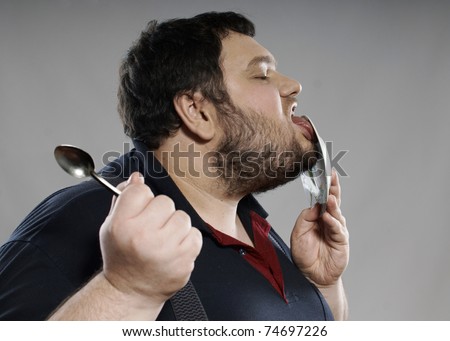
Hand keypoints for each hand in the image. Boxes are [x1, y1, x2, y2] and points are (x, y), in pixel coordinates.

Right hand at [99, 172, 202, 307]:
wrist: (131, 290)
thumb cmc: (122, 256)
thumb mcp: (111, 226)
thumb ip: (123, 199)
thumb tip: (137, 177)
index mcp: (122, 225)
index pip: (140, 190)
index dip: (141, 199)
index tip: (139, 210)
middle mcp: (143, 236)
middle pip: (165, 201)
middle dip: (160, 212)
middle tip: (152, 228)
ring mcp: (166, 249)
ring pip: (182, 216)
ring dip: (175, 225)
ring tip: (163, 239)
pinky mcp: (184, 260)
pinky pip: (194, 234)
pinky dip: (186, 240)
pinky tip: (173, 249)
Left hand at [291, 169, 348, 285]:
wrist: (310, 275)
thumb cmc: (304, 254)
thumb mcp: (298, 232)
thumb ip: (305, 217)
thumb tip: (316, 205)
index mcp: (318, 216)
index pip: (322, 198)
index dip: (324, 186)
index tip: (325, 173)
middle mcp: (329, 220)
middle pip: (334, 201)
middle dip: (333, 188)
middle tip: (332, 176)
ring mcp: (336, 230)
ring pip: (337, 213)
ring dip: (334, 204)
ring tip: (330, 196)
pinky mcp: (341, 241)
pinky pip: (338, 229)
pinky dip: (333, 222)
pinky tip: (328, 217)